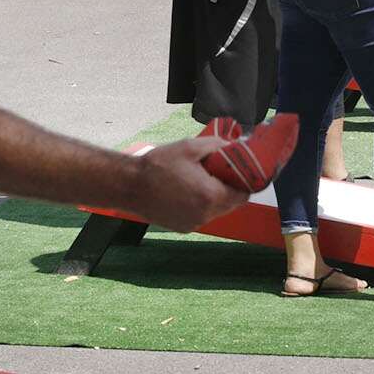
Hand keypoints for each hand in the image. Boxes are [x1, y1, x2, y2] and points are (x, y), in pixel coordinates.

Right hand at [128, 137, 247, 231]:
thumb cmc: (157, 165)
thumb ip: (217, 146)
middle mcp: (205, 215)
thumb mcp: (190, 147)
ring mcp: (193, 223)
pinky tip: (185, 190)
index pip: (244, 194)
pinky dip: (200, 204)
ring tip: (198, 179)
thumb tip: (233, 148)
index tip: (236, 170)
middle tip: (217, 171)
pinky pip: (201, 215)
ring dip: (214, 196)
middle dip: (229, 187)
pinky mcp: (183, 227)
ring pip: (216, 210)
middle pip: (232, 203)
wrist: (129, 185)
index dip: (244, 181)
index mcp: (210, 196)